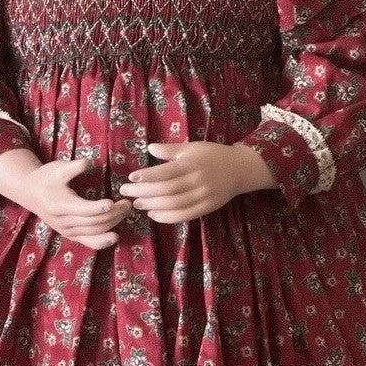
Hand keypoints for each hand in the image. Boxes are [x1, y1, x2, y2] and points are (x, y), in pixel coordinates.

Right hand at [6, 155, 132, 249]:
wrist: (30, 193)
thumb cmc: (46, 177)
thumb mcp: (57, 168)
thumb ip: (73, 167)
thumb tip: (88, 162)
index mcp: (59, 205)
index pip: (83, 209)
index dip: (98, 208)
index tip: (112, 202)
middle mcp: (63, 222)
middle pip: (93, 221)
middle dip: (112, 214)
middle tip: (127, 203)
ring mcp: (67, 231)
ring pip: (94, 231)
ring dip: (112, 223)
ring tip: (125, 211)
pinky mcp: (71, 235)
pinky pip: (89, 242)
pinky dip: (102, 241)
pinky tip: (115, 236)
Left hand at [118, 141, 250, 222]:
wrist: (239, 169)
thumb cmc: (212, 155)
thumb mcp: (192, 147)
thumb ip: (171, 150)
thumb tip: (149, 148)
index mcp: (192, 164)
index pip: (166, 172)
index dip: (147, 176)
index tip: (131, 177)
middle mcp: (197, 181)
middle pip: (166, 190)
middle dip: (144, 192)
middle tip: (126, 192)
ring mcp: (203, 196)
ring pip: (173, 205)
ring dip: (152, 205)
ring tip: (137, 204)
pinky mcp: (206, 208)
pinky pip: (184, 216)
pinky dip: (167, 217)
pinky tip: (153, 214)